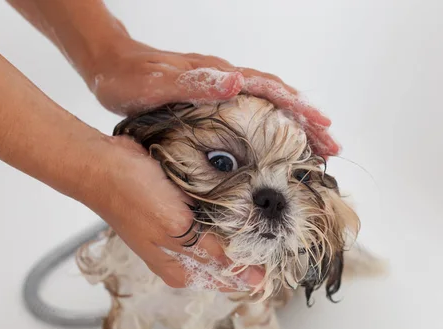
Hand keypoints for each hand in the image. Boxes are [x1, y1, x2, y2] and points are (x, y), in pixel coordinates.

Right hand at [84, 135, 264, 290]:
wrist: (105, 165)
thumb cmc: (136, 199)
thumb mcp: (177, 229)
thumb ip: (211, 252)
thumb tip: (248, 276)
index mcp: (180, 269)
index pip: (227, 279)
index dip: (252, 271)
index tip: (276, 257)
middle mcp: (181, 255)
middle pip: (225, 258)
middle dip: (248, 246)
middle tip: (275, 229)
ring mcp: (179, 231)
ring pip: (220, 235)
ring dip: (238, 225)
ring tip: (264, 212)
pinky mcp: (178, 209)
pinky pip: (209, 214)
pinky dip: (224, 209)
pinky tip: (240, 197)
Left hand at [88, 40, 339, 155]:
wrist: (110, 67)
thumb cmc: (129, 78)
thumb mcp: (157, 83)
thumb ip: (196, 81)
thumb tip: (238, 81)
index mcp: (220, 77)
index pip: (271, 90)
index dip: (299, 109)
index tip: (323, 128)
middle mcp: (227, 80)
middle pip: (279, 98)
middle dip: (308, 121)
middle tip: (332, 146)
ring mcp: (222, 89)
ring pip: (269, 105)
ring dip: (295, 125)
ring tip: (317, 147)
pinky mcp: (213, 99)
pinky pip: (253, 111)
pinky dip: (273, 125)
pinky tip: (276, 141)